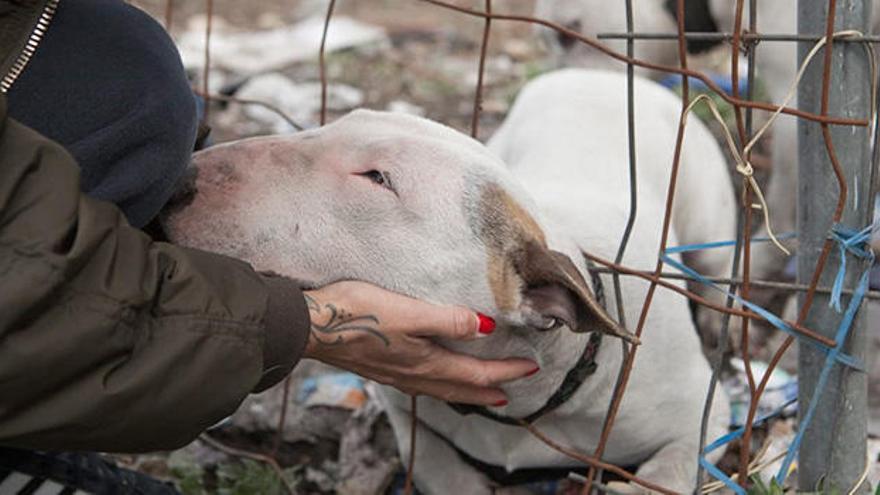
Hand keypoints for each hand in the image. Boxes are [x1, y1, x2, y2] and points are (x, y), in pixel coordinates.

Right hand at [301, 280, 537, 405]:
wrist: (310, 327)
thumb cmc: (357, 314)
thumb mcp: (408, 311)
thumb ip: (448, 320)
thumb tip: (486, 328)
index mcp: (425, 363)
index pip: (477, 372)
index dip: (506, 371)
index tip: (531, 367)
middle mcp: (413, 375)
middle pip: (461, 389)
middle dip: (489, 390)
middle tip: (512, 393)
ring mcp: (395, 374)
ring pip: (441, 390)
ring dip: (465, 391)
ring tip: (480, 392)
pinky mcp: (381, 368)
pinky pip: (422, 385)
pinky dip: (442, 385)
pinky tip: (435, 378)